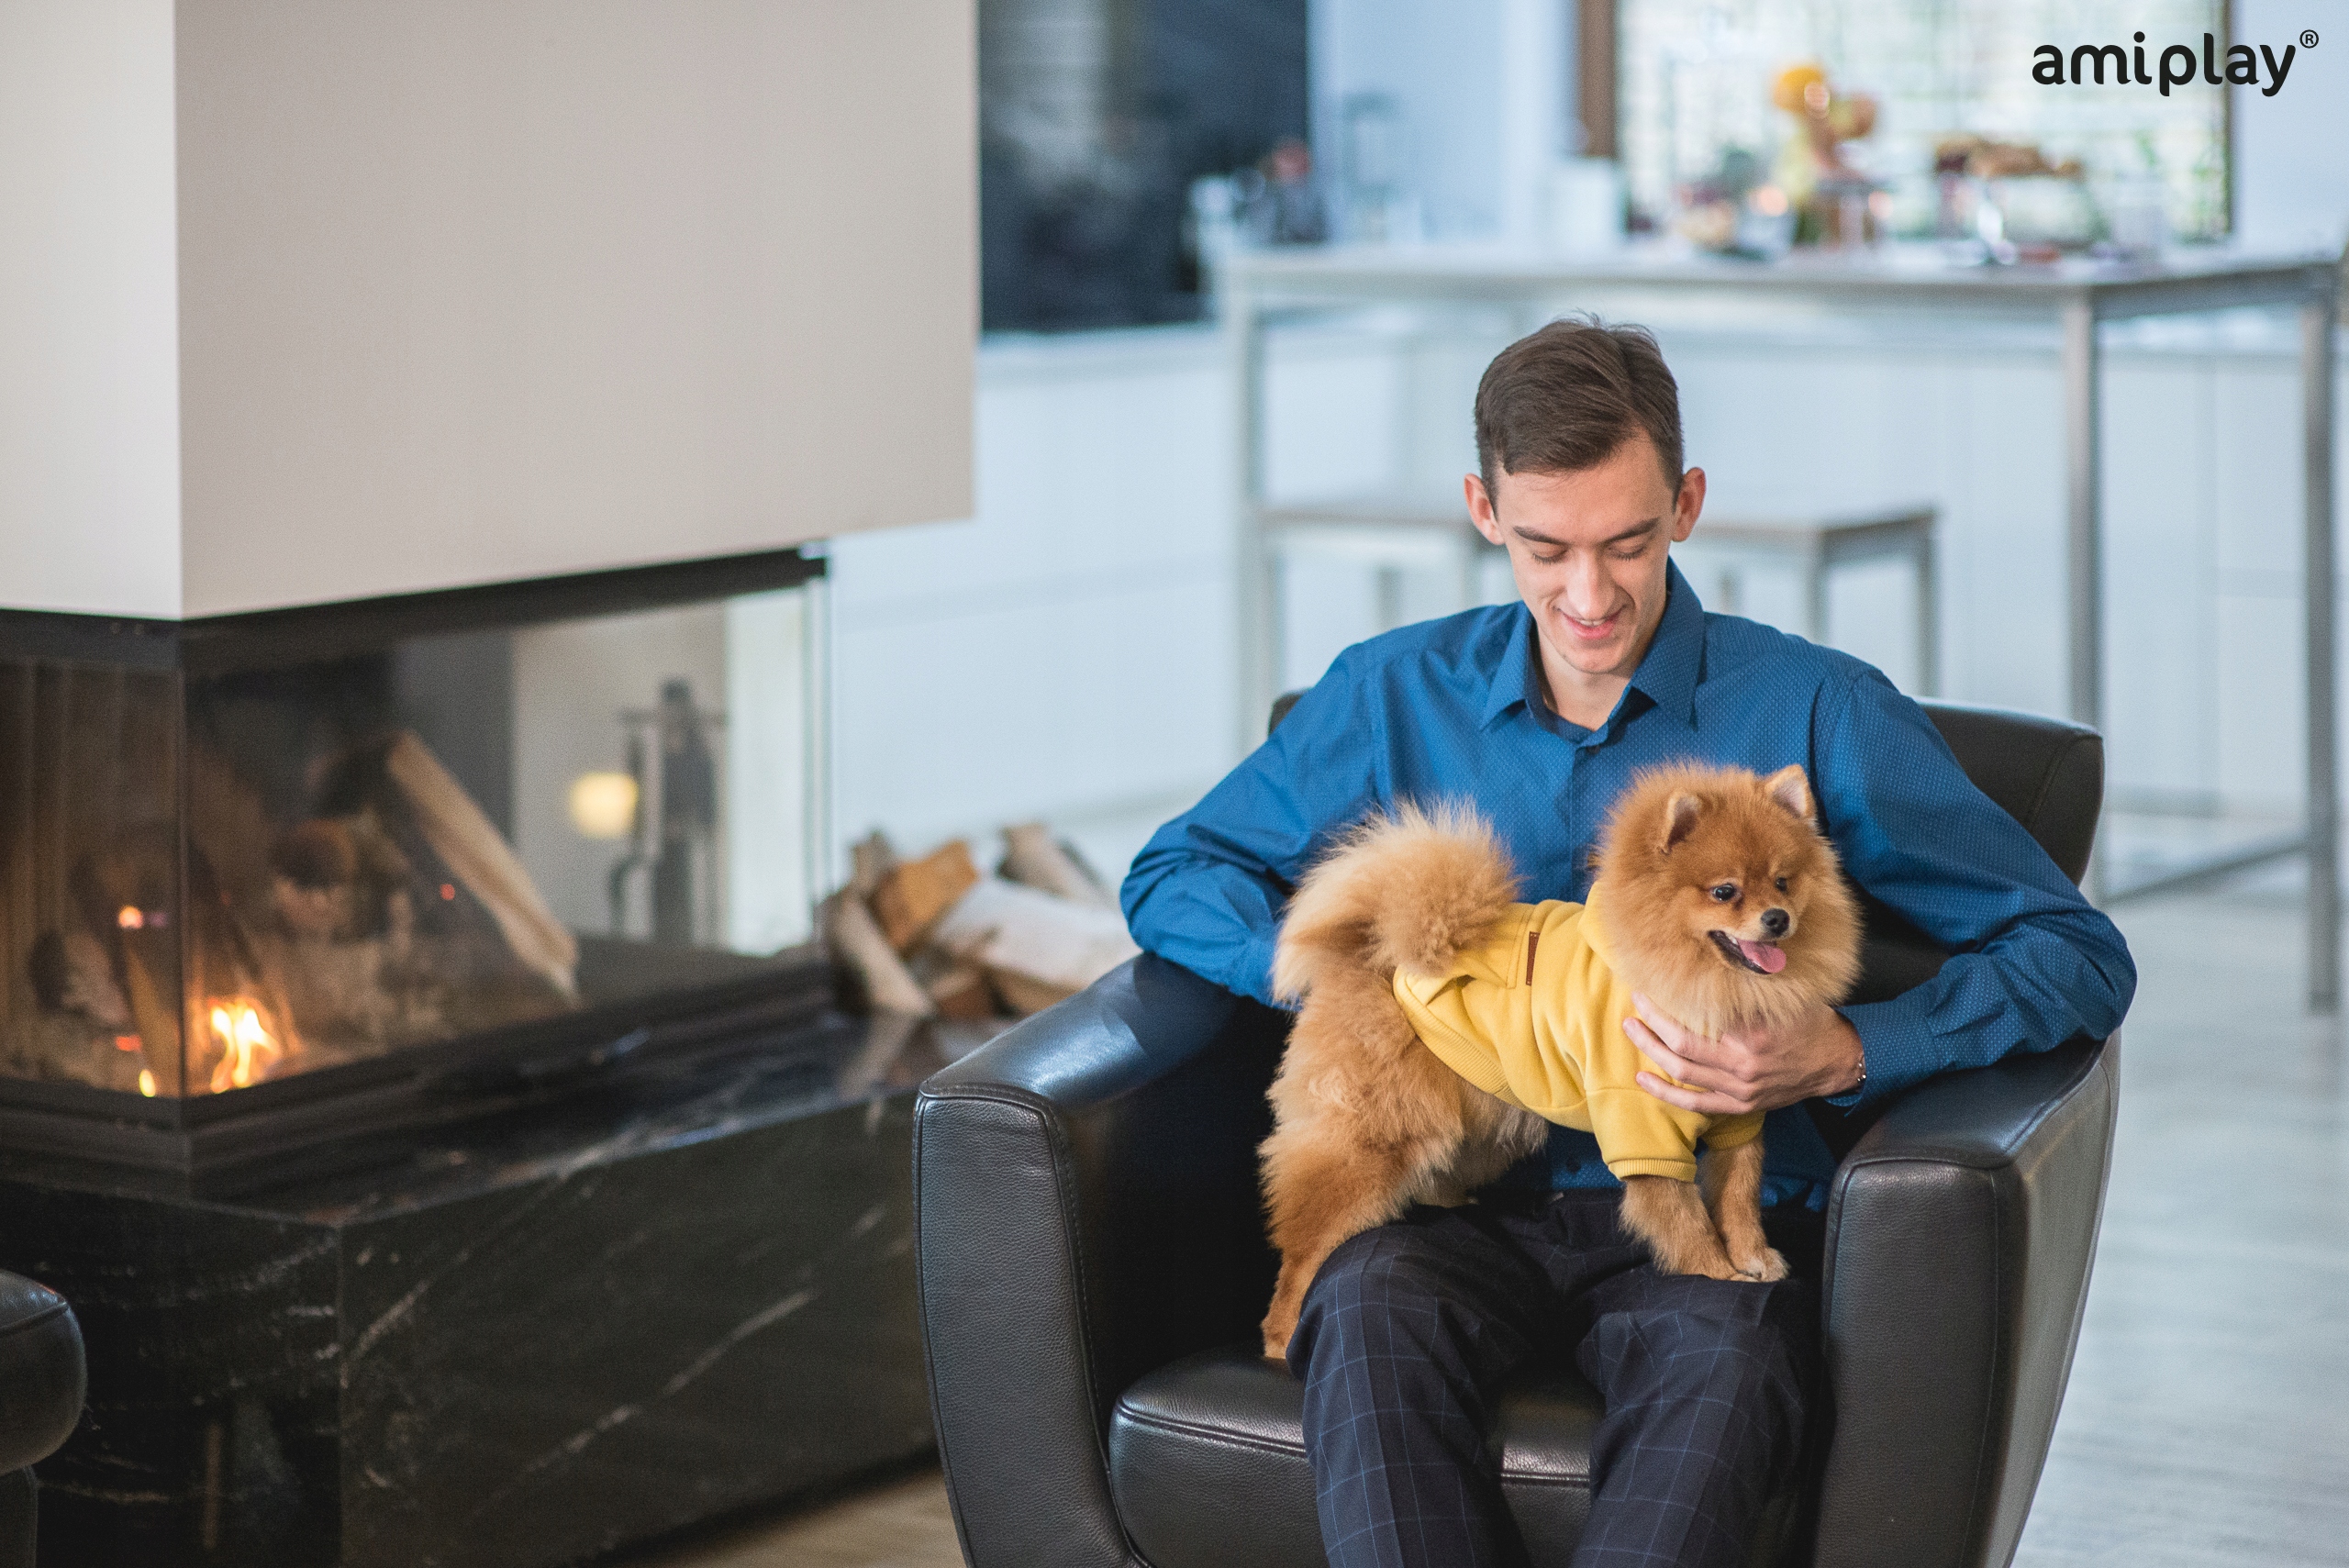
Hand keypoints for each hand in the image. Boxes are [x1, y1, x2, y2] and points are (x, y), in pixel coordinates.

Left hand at [1625, 992, 1864, 1115]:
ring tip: (1632, 1031)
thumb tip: (1718, 956)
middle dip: (1651, 1026)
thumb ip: (1750, 989)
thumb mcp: (1785, 999)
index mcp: (1751, 1036)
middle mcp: (1742, 1065)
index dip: (1665, 1006)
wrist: (1838, 1061)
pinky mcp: (1741, 1104)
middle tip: (1634, 1006)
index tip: (1649, 988)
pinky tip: (1644, 1079)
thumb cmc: (1810, 1023)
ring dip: (1652, 1053)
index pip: (1694, 1021)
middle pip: (1681, 1047)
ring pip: (1683, 1074)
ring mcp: (1741, 1089)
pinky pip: (1696, 1103)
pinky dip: (1667, 1093)